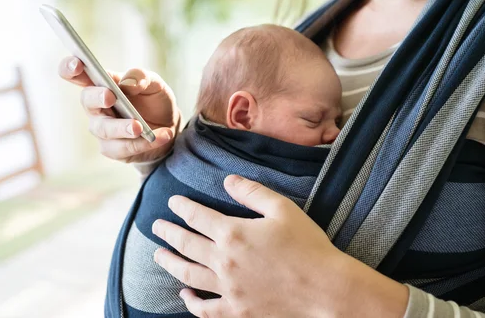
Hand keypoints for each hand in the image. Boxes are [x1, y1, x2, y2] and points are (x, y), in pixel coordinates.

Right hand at [58, 57, 179, 162]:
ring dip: (123, 127)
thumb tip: (128, 83)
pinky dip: (143, 143)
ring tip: (140, 127)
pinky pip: (123, 148)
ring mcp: (102, 129)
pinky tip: (162, 136)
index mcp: (102, 84)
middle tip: (111, 97)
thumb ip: (142, 78)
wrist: (168, 127)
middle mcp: (96, 106)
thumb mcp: (155, 84)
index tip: (77, 64)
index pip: (77, 74)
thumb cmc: (154, 101)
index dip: (70, 68)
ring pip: (105, 129)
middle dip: (98, 98)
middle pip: (87, 101)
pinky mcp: (112, 149)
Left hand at [151, 175, 348, 317]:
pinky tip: (185, 295)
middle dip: (168, 233)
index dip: (182, 207)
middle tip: (157, 227)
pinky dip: (191, 302)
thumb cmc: (308, 246)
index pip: (197, 216)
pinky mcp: (237, 311)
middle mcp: (224, 262)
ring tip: (158, 255)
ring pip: (188, 274)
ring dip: (169, 263)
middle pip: (186, 244)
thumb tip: (228, 180)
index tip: (172, 202)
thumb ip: (252, 192)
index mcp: (233, 233)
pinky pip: (206, 310)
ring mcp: (228, 289)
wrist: (326, 289)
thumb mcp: (283, 209)